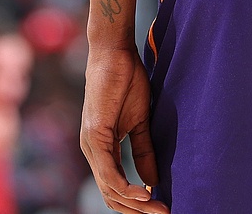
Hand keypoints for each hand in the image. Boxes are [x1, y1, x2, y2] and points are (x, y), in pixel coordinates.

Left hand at [81, 43, 166, 213]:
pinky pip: (109, 172)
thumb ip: (144, 152)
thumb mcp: (140, 122)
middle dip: (137, 210)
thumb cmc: (127, 81)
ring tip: (158, 209)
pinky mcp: (95, 135)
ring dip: (135, 204)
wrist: (115, 54)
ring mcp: (91, 144)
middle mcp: (92, 151)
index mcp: (102, 148)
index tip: (161, 208)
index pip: (115, 187)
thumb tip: (154, 181)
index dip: (136, 203)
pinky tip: (145, 194)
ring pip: (109, 189)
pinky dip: (127, 188)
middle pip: (111, 195)